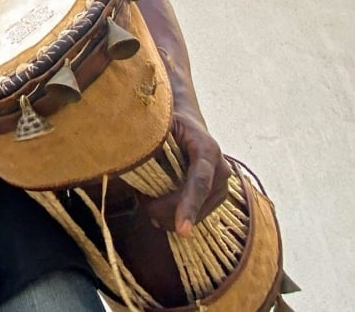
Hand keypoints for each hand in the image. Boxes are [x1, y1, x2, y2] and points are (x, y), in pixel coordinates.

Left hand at [143, 112, 230, 236]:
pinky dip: (175, 217)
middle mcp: (221, 170)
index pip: (200, 181)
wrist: (191, 128)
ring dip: (170, 215)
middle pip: (196, 203)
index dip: (190, 205)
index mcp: (207, 149)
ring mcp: (222, 187)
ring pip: (196, 215)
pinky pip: (196, 216)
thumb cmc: (172, 126)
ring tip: (150, 201)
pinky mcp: (216, 198)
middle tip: (144, 204)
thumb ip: (151, 141)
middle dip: (168, 212)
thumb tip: (132, 160)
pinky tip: (160, 209)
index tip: (182, 229)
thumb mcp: (161, 125)